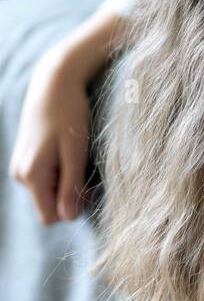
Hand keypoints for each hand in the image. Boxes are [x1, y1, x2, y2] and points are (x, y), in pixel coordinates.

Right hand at [8, 46, 92, 223]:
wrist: (54, 82)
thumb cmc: (69, 114)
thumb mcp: (76, 152)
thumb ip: (71, 186)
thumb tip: (68, 217)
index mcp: (31, 175)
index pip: (51, 217)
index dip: (72, 207)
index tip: (87, 185)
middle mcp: (20, 175)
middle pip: (49, 205)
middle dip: (69, 194)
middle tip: (84, 167)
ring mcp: (19, 167)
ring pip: (48, 192)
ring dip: (65, 181)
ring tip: (75, 155)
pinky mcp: (24, 158)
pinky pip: (44, 179)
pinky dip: (59, 171)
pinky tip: (66, 151)